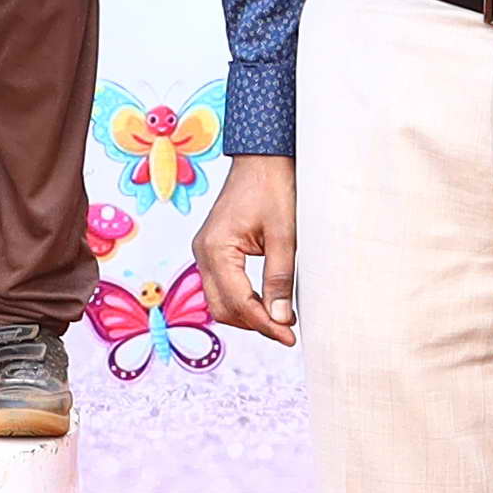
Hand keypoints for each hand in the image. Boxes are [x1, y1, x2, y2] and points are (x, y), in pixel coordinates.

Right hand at [194, 159, 299, 341]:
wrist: (262, 156)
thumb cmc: (273, 186)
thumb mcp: (284, 235)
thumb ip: (280, 278)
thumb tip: (279, 318)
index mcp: (216, 248)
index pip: (238, 302)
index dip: (264, 324)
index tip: (289, 336)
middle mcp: (203, 252)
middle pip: (222, 308)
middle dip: (253, 323)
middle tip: (286, 331)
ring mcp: (205, 250)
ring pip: (219, 300)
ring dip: (247, 313)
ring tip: (279, 318)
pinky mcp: (213, 248)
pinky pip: (221, 285)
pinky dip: (241, 298)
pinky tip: (266, 301)